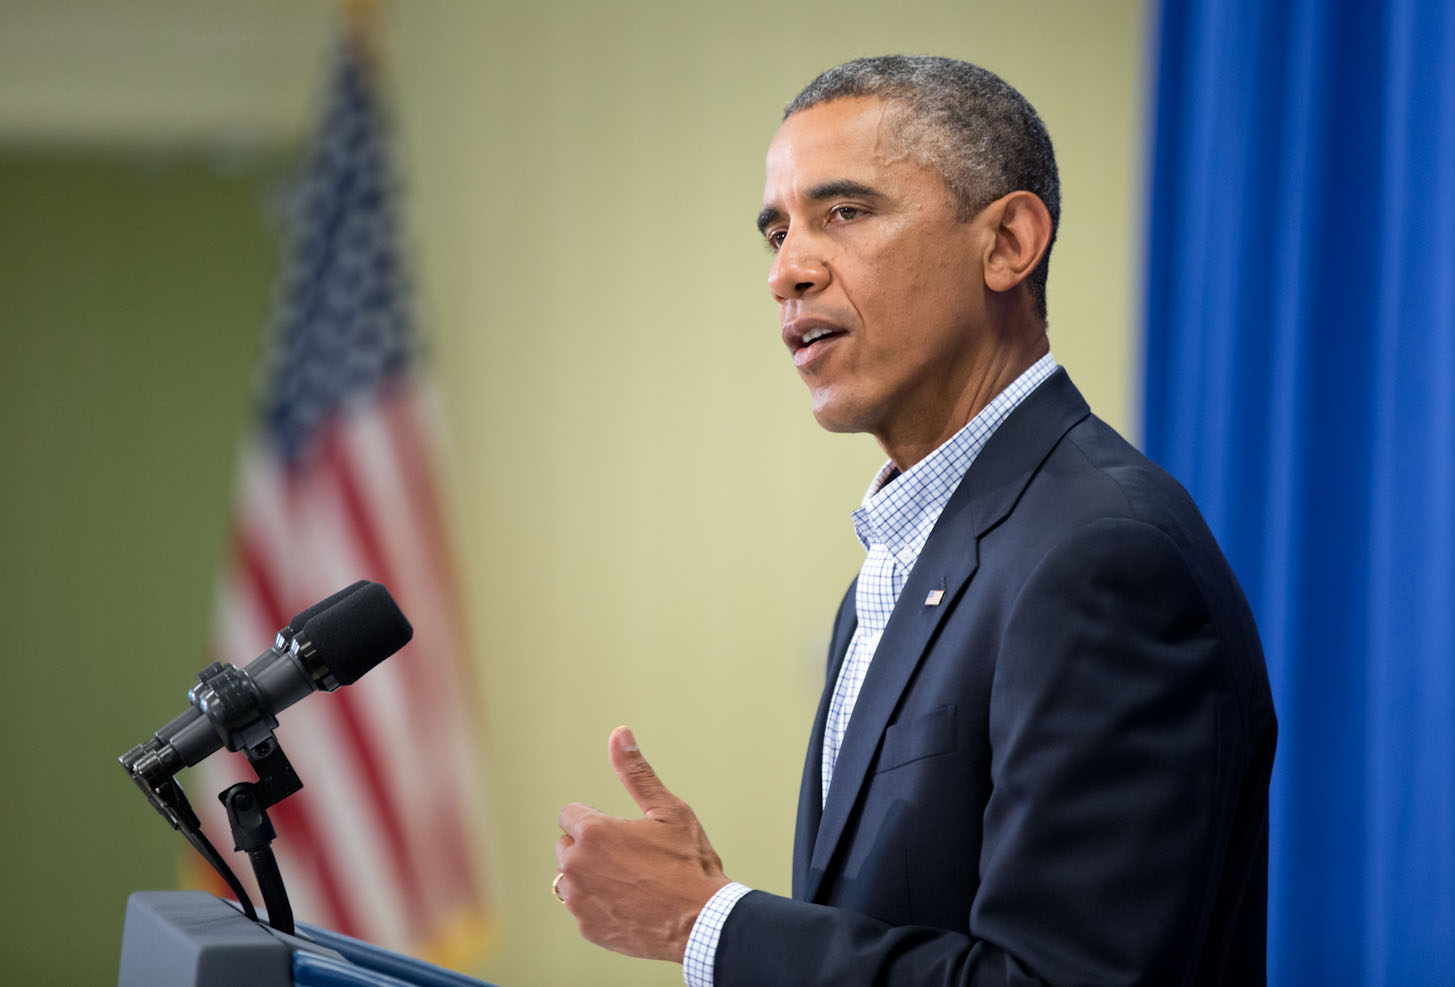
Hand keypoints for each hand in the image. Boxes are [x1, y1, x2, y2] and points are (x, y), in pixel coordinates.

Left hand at [555, 726, 731, 961]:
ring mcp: (579, 900)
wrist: (703, 922)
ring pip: (570, 878)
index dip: (596, 819)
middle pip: (566, 845)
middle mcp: (576, 866)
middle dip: (589, 847)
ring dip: (589, 876)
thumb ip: (636, 772)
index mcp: (593, 832)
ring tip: (629, 882)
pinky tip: (629, 905)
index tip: (620, 831)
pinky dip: (598, 905)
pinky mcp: (586, 927)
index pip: (569, 814)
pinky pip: (581, 908)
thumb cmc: (688, 862)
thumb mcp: (668, 811)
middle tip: (629, 857)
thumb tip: (619, 732)